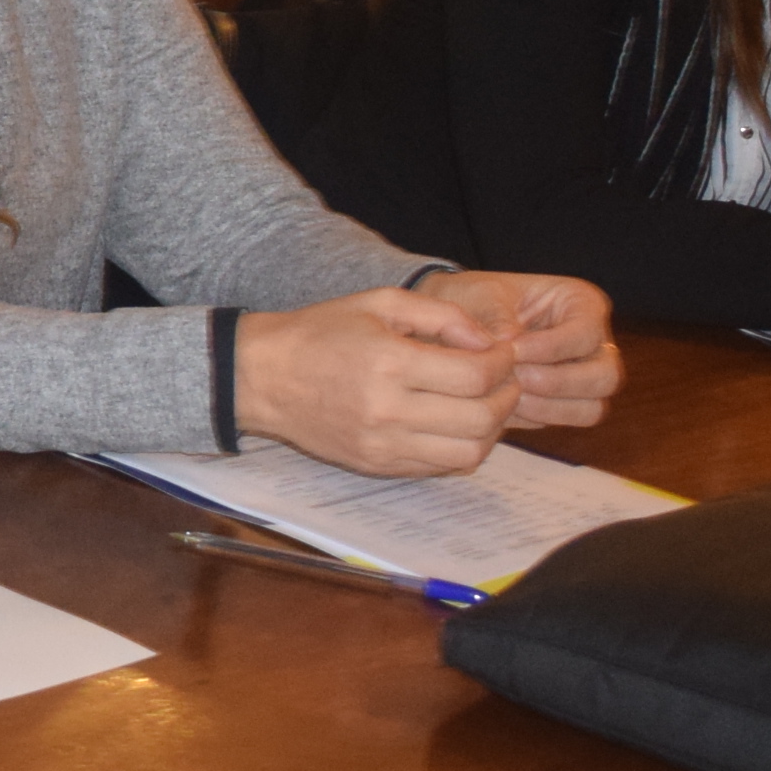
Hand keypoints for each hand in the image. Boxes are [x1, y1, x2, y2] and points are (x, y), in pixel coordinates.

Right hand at [229, 289, 520, 476]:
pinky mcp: (377, 466)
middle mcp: (388, 411)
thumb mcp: (380, 302)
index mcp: (389, 363)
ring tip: (485, 405)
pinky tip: (456, 424)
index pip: (475, 376)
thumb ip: (441, 315)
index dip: (503, 364)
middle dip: (507, 397)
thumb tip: (488, 342)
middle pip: (480, 418)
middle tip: (505, 380)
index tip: (504, 353)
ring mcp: (382, 445)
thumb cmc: (320, 332)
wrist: (263, 376)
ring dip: (491, 430)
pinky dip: (462, 449)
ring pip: (468, 453)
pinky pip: (440, 468)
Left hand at [406, 269, 621, 428]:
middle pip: (605, 376)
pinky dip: (537, 418)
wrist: (455, 326)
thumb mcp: (482, 296)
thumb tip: (507, 340)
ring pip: (592, 407)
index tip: (511, 352)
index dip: (551, 347)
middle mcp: (594, 342)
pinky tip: (505, 408)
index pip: (585, 332)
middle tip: (517, 380)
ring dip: (549, 407)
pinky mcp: (567, 403)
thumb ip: (497, 316)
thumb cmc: (476, 301)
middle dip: (559, 382)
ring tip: (507, 396)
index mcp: (581, 303)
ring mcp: (584, 376)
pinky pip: (567, 422)